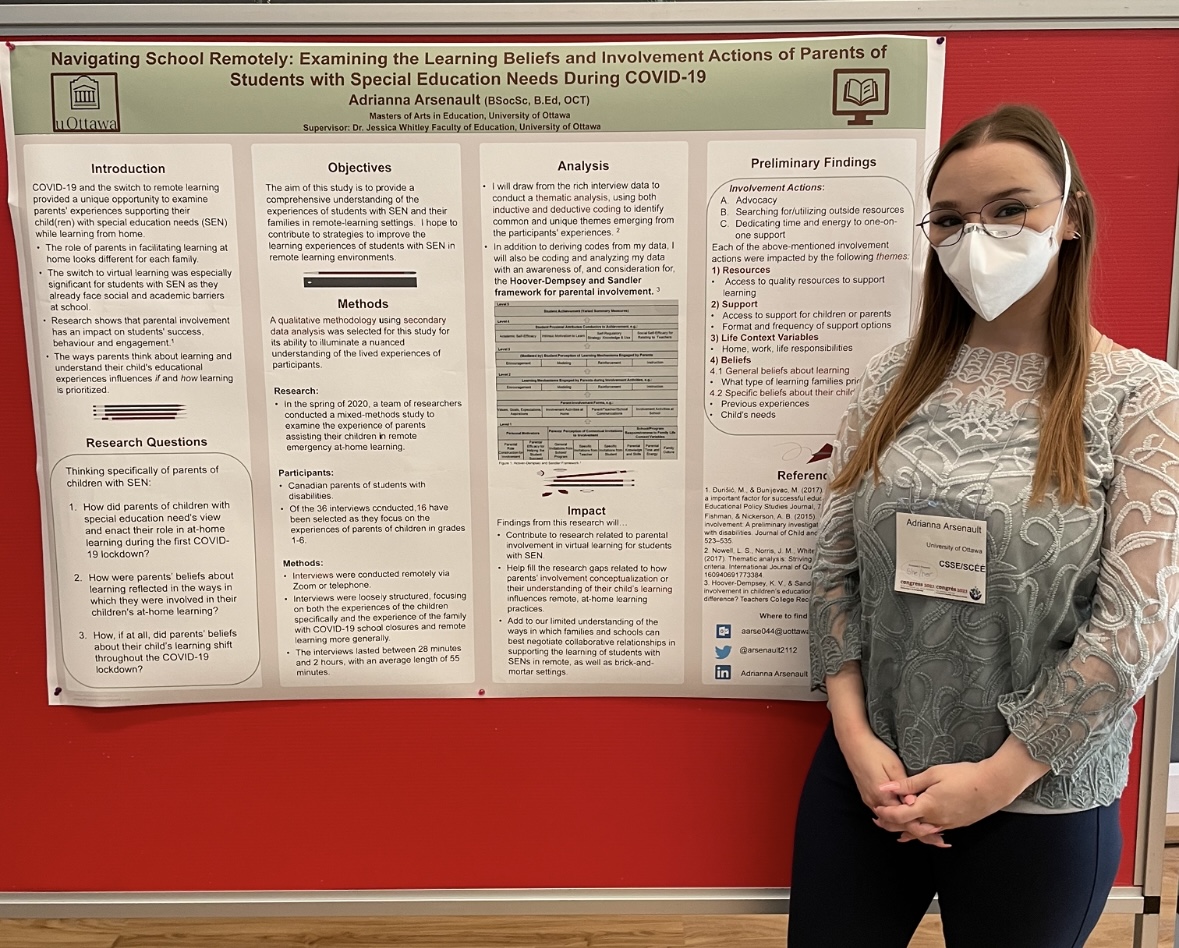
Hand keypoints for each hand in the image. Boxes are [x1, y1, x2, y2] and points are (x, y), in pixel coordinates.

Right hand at [837, 728, 948, 847]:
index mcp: (882, 796)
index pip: (904, 819)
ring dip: (909, 828)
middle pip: (898, 825)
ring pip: (891, 822)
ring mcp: (870, 801)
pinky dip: (898, 821)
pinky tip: (909, 823)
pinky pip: (885, 815)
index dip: (921, 827)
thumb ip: (904, 786)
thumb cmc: (875, 752)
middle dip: (919, 833)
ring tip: (929, 834)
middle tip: (939, 841)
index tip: (938, 831)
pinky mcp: (869, 797)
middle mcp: (875, 803)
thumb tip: (914, 802)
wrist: (853, 744)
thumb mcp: (893, 766)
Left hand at [873, 737, 1049, 840]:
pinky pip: (934, 831)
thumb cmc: (964, 775)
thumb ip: (908, 783)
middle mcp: (936, 820)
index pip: (899, 816)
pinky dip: (922, 830)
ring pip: (921, 831)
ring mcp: (947, 824)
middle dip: (892, 825)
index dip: (886, 814)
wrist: (994, 786)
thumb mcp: (933, 774)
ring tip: (893, 827)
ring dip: (906, 829)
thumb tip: (885, 788)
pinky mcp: (957, 824)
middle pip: (908, 827)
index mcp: (927, 807)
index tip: (876, 809)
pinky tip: (918, 827)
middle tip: (878, 820)